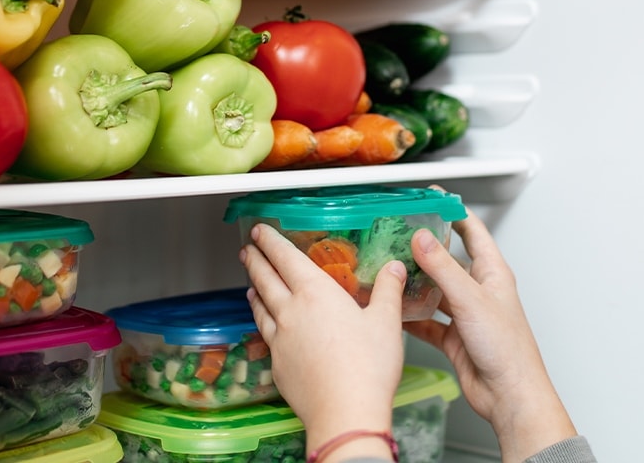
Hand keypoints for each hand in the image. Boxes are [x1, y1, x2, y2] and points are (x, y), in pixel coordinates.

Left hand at [240, 223, 407, 459]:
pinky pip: (265, 333)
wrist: (345, 412)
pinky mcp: (278, 364)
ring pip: (260, 306)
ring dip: (254, 289)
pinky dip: (261, 320)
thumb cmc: (367, 368)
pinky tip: (265, 323)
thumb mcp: (386, 322)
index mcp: (316, 294)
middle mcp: (292, 312)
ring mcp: (281, 339)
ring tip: (251, 282)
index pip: (286, 258)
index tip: (261, 230)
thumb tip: (395, 268)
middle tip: (249, 249)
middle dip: (255, 260)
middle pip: (265, 279)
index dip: (271, 241)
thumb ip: (387, 290)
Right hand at [404, 205, 576, 462]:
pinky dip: (411, 316)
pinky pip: (427, 320)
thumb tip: (422, 238)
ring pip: (434, 290)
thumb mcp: (471, 300)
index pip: (472, 231)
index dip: (453, 212)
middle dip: (424, 248)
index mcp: (492, 273)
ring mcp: (465, 314)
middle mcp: (478, 291)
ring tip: (389, 271)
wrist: (509, 395)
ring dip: (414, 283)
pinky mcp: (454, 337)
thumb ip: (443, 268)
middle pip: (448, 260)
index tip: (431, 198)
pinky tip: (395, 312)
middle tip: (397, 235)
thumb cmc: (508, 349)